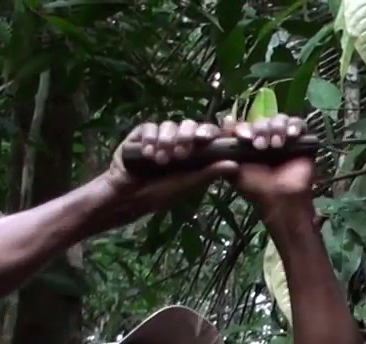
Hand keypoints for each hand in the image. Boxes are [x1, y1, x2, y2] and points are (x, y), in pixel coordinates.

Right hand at [105, 120, 237, 213]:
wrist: (129, 196)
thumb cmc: (161, 193)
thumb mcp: (188, 184)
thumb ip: (210, 172)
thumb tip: (236, 164)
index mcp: (193, 150)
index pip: (204, 133)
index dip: (207, 132)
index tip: (206, 139)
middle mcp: (178, 140)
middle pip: (187, 125)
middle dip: (186, 136)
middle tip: (181, 153)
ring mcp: (160, 135)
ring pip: (168, 125)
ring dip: (166, 140)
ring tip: (161, 160)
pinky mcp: (141, 134)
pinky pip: (148, 127)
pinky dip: (149, 139)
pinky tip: (148, 154)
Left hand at [221, 114, 316, 203]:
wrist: (281, 198)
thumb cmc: (256, 187)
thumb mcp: (234, 169)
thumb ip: (226, 148)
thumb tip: (227, 120)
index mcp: (251, 142)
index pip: (246, 124)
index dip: (244, 127)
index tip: (244, 138)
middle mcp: (268, 137)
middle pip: (263, 120)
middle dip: (261, 130)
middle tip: (261, 146)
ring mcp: (285, 138)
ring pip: (280, 119)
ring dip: (277, 128)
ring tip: (277, 145)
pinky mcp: (302, 140)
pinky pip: (299, 124)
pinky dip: (294, 126)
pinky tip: (291, 135)